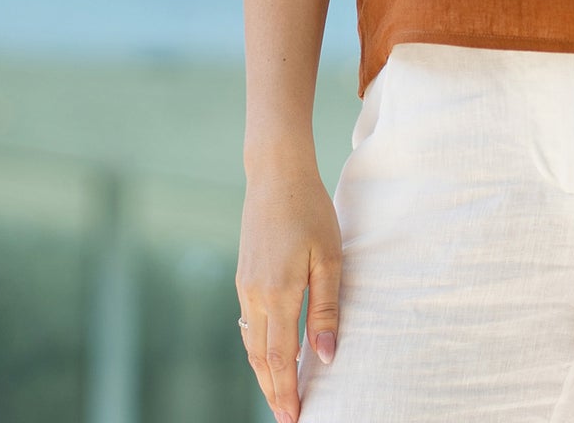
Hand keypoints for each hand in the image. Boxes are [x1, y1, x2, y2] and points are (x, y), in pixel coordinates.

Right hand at [235, 165, 342, 421]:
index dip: (286, 392)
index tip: (294, 419)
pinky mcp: (244, 276)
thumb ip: (327, 309)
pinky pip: (249, 324)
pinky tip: (270, 353)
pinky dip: (259, 346)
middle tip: (286, 418)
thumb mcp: (329, 257)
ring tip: (279, 394)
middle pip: (261, 358)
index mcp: (277, 294)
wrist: (276, 174)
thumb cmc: (310, 210)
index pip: (281, 359)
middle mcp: (254, 296)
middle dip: (273, 391)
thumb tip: (326, 358)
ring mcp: (245, 286)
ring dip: (265, 372)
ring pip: (252, 343)